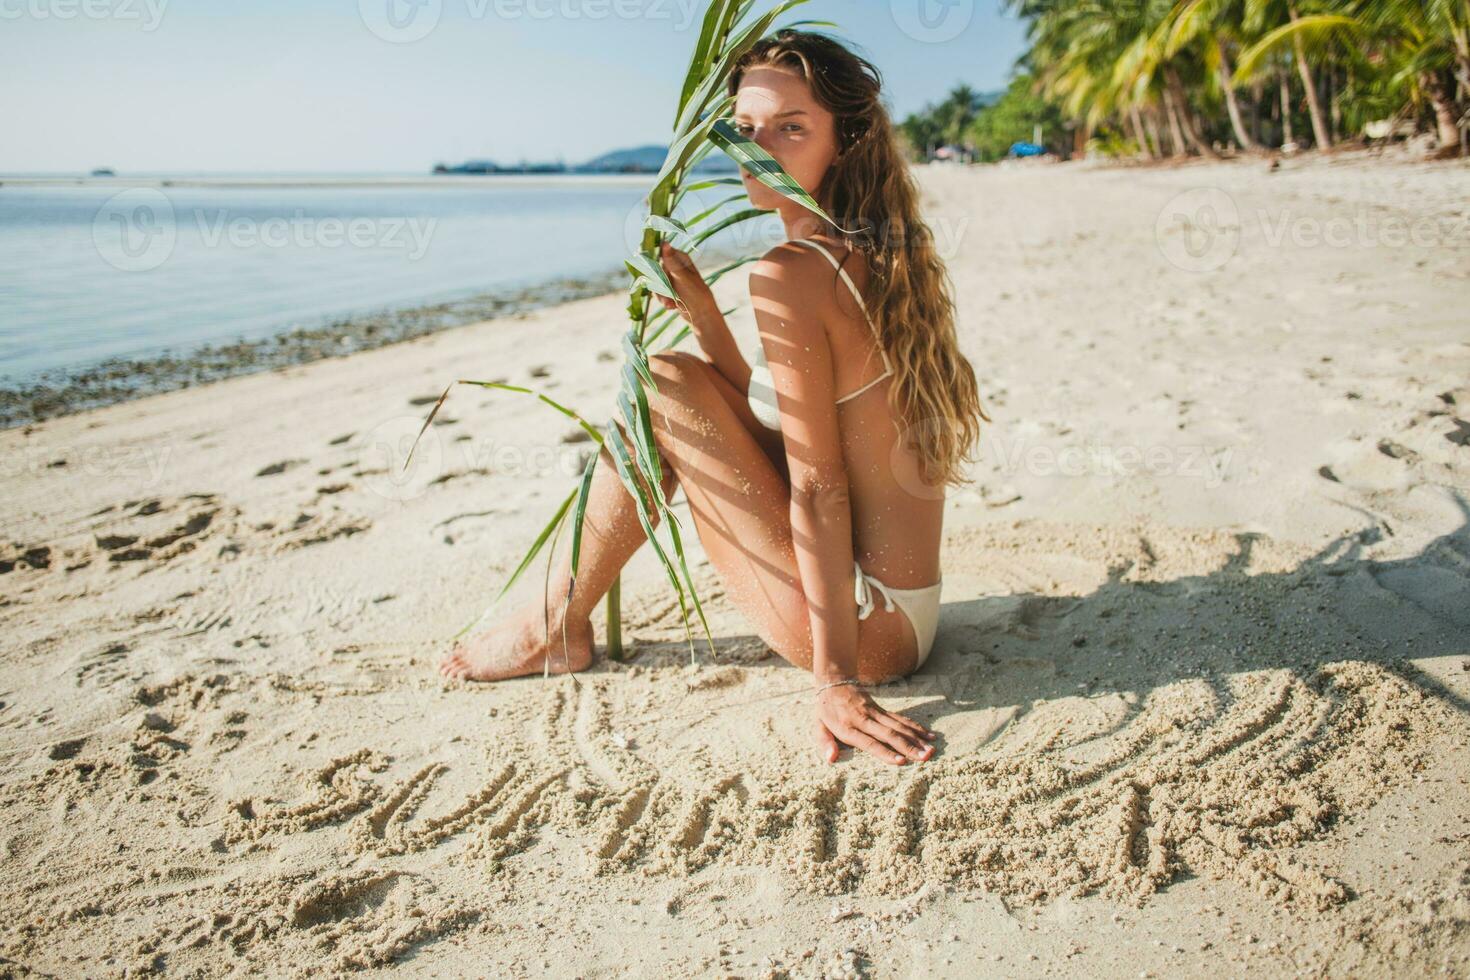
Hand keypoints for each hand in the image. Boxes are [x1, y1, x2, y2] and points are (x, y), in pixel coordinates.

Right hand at [656, 241, 715, 324]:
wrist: (701, 314)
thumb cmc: (696, 293)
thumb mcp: (681, 276)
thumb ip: (671, 261)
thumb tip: (664, 242)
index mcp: (681, 258)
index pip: (661, 254)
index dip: (655, 263)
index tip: (654, 273)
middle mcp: (676, 266)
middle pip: (656, 270)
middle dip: (659, 285)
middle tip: (666, 293)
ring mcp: (672, 278)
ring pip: (656, 283)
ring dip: (661, 295)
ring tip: (669, 303)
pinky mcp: (670, 289)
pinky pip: (659, 292)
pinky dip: (664, 300)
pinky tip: (671, 306)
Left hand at [813, 683, 936, 765]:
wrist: (834, 680)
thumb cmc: (825, 709)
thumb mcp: (817, 726)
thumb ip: (824, 742)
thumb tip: (831, 759)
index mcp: (848, 727)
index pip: (869, 742)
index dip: (885, 752)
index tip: (901, 761)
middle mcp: (864, 720)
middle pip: (889, 734)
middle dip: (909, 747)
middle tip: (925, 757)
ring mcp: (875, 713)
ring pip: (899, 726)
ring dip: (916, 738)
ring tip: (931, 749)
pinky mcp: (882, 709)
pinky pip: (901, 719)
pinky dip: (915, 727)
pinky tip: (929, 735)